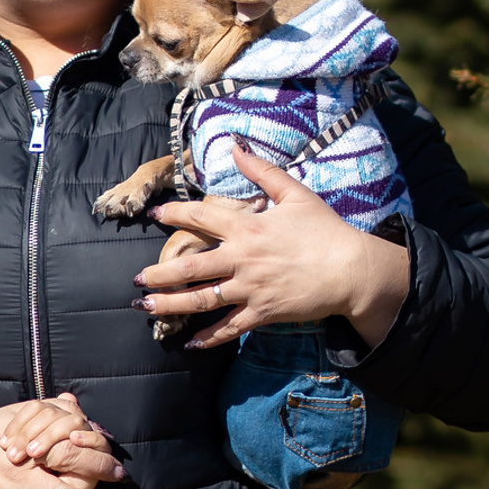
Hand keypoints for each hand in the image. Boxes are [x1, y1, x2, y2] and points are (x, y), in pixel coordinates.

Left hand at [135, 140, 410, 350]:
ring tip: (146, 307)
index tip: (156, 215)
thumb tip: (236, 145)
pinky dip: (208, 338)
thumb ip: (263, 171)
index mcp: (248, 228)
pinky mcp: (262, 313)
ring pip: (201, 300)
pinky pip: (228, 328)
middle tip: (137, 278)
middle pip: (190, 267)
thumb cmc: (325, 231)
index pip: (202, 218)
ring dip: (170, 305)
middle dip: (159, 273)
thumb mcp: (296, 194)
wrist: (351, 270)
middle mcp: (243, 259)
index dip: (175, 215)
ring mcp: (250, 289)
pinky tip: (189, 342)